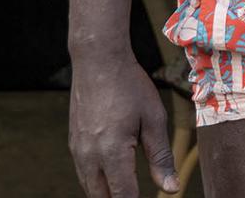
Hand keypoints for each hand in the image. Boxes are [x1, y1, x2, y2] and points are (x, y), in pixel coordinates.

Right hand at [68, 52, 178, 197]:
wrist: (98, 61)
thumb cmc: (130, 86)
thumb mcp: (154, 119)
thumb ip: (161, 157)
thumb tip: (171, 188)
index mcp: (112, 152)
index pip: (123, 195)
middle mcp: (89, 156)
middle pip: (102, 197)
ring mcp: (77, 150)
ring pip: (89, 187)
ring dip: (106, 194)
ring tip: (125, 192)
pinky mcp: (73, 142)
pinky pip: (83, 173)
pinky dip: (96, 181)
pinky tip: (111, 178)